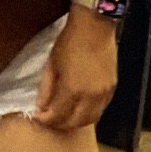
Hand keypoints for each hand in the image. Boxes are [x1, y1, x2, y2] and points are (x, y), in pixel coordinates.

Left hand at [33, 12, 116, 131]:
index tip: (38, 117)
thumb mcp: (51, 64)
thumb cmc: (69, 42)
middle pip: (75, 123)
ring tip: (64, 118)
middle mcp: (90, 97)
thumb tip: (41, 106)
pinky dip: (89, 115)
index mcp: (73, 90)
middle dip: (60, 124)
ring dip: (75, 123)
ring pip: (90, 120)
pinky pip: (100, 110)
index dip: (46, 119)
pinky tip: (80, 110)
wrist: (94, 27)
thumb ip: (46, 88)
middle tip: (50, 120)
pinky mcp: (112, 89)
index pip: (57, 115)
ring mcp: (104, 94)